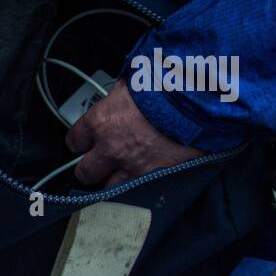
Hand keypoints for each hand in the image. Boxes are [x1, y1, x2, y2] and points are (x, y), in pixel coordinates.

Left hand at [64, 79, 203, 186]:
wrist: (200, 98)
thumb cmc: (169, 83)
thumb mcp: (133, 82)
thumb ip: (119, 97)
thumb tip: (120, 97)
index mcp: (102, 122)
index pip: (75, 140)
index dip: (80, 142)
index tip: (83, 143)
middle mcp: (112, 149)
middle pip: (85, 172)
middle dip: (91, 168)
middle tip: (98, 164)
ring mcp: (134, 167)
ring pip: (111, 188)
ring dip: (115, 182)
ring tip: (124, 174)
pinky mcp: (158, 179)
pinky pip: (140, 192)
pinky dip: (141, 188)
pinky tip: (146, 181)